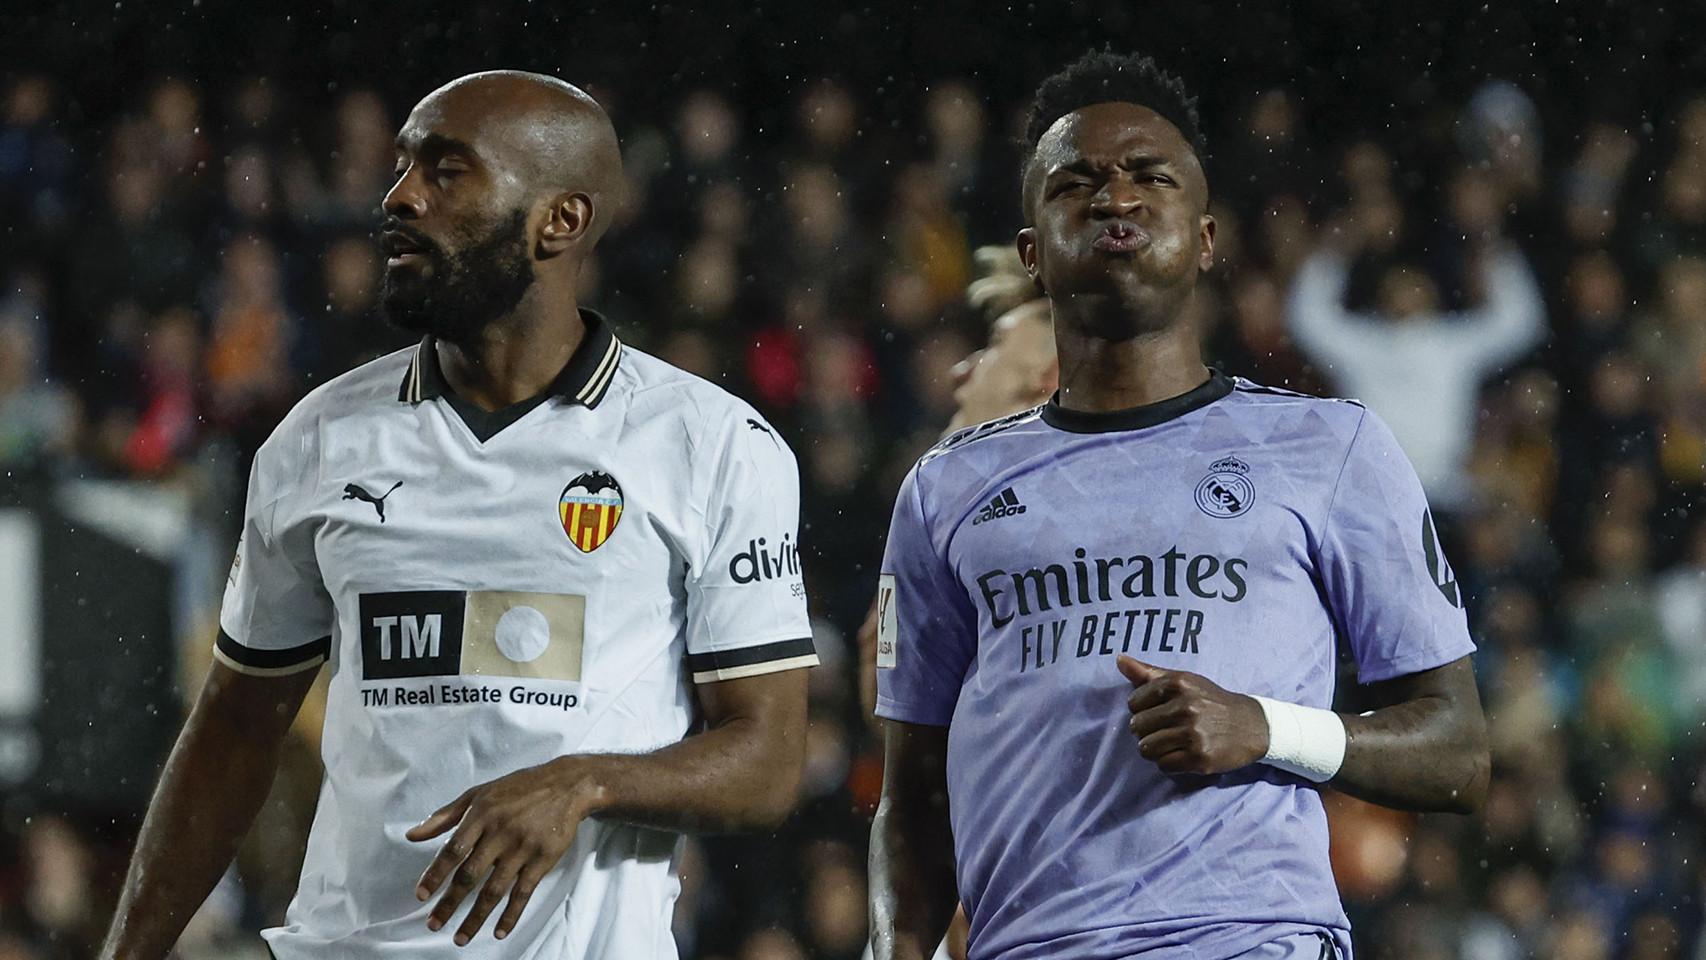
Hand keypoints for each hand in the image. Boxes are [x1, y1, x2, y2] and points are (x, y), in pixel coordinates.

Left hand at [407, 757, 605, 944]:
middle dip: (450, 904)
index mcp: (482, 814)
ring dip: (476, 917)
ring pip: (495, 890)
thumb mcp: (479, 794)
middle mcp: (501, 832)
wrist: (567, 785)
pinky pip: (523, 892)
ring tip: (460, 938)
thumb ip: (444, 816)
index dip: (435, 874)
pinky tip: (499, 932)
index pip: (453, 850)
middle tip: (433, 925)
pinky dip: (511, 914)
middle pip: (470, 875)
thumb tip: (412, 835)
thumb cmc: (518, 789)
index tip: (420, 896)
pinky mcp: (543, 859)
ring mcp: (523, 848)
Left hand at [1116, 655, 1268, 774]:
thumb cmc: (1211, 701)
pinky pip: (1163, 765)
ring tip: (1171, 743)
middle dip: (1146, 731)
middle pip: (1137, 727)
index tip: (1157, 712)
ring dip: (1155, 749)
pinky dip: (1169, 762)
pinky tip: (1182, 753)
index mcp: (1179, 684)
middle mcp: (1185, 707)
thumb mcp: (1184, 681)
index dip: (1141, 710)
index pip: (1134, 702)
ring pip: (1146, 748)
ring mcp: (1192, 734)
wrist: (1252, 726)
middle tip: (1164, 730)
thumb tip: (1119, 660)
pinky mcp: (1199, 758)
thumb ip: (1149, 673)